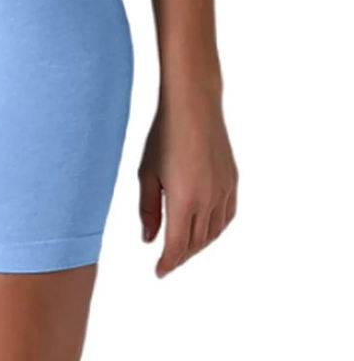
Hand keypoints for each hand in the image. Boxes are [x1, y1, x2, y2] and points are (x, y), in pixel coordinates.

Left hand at [137, 92, 237, 276]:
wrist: (193, 106)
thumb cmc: (164, 135)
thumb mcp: (147, 172)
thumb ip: (148, 208)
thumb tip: (149, 239)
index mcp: (184, 199)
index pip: (177, 245)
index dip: (168, 262)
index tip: (158, 272)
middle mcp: (208, 200)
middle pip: (196, 242)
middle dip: (181, 255)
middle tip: (167, 261)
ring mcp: (224, 191)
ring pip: (213, 232)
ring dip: (198, 245)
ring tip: (182, 248)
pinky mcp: (233, 181)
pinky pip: (227, 216)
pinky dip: (215, 229)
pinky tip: (205, 229)